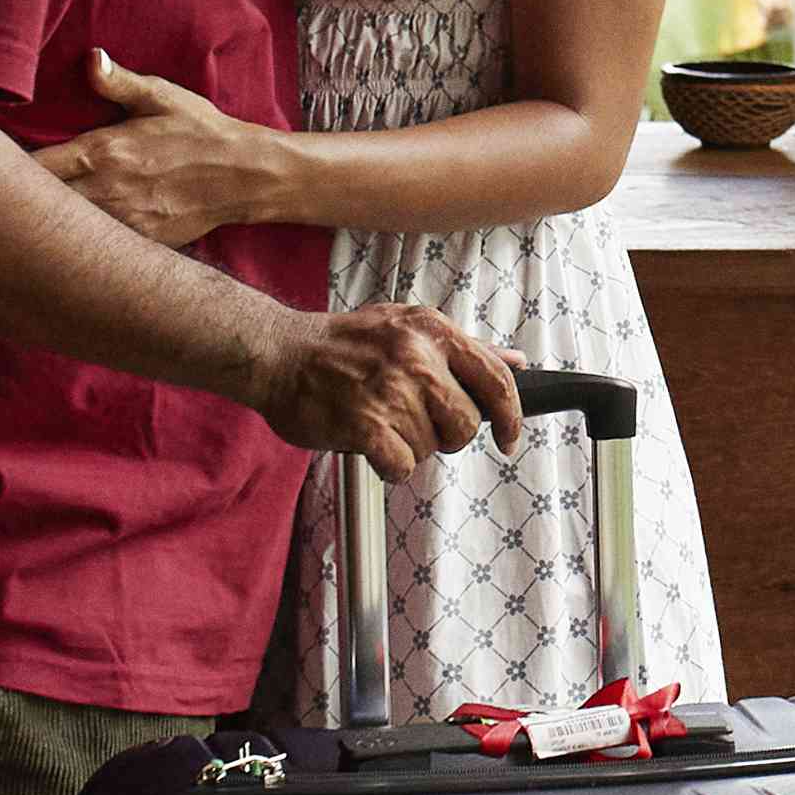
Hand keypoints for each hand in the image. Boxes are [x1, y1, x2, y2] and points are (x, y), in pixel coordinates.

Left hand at [38, 55, 287, 250]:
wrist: (244, 175)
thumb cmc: (200, 130)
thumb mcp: (161, 97)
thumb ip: (118, 82)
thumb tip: (89, 58)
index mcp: (102, 152)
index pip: (33, 167)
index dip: (4, 170)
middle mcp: (106, 192)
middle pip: (39, 206)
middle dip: (17, 202)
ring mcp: (122, 223)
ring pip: (64, 232)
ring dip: (46, 223)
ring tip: (24, 218)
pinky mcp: (137, 243)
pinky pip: (97, 247)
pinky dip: (80, 241)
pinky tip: (69, 236)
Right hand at [258, 303, 518, 482]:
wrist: (278, 353)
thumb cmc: (342, 345)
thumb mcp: (407, 328)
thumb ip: (465, 349)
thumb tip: (516, 361)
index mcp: (432, 331)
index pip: (496, 379)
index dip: (511, 417)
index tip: (508, 438)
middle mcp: (417, 357)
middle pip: (467, 423)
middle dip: (447, 435)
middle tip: (416, 424)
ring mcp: (391, 390)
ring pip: (432, 448)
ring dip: (408, 446)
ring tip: (379, 421)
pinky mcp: (367, 424)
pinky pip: (403, 466)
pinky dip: (389, 465)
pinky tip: (370, 444)